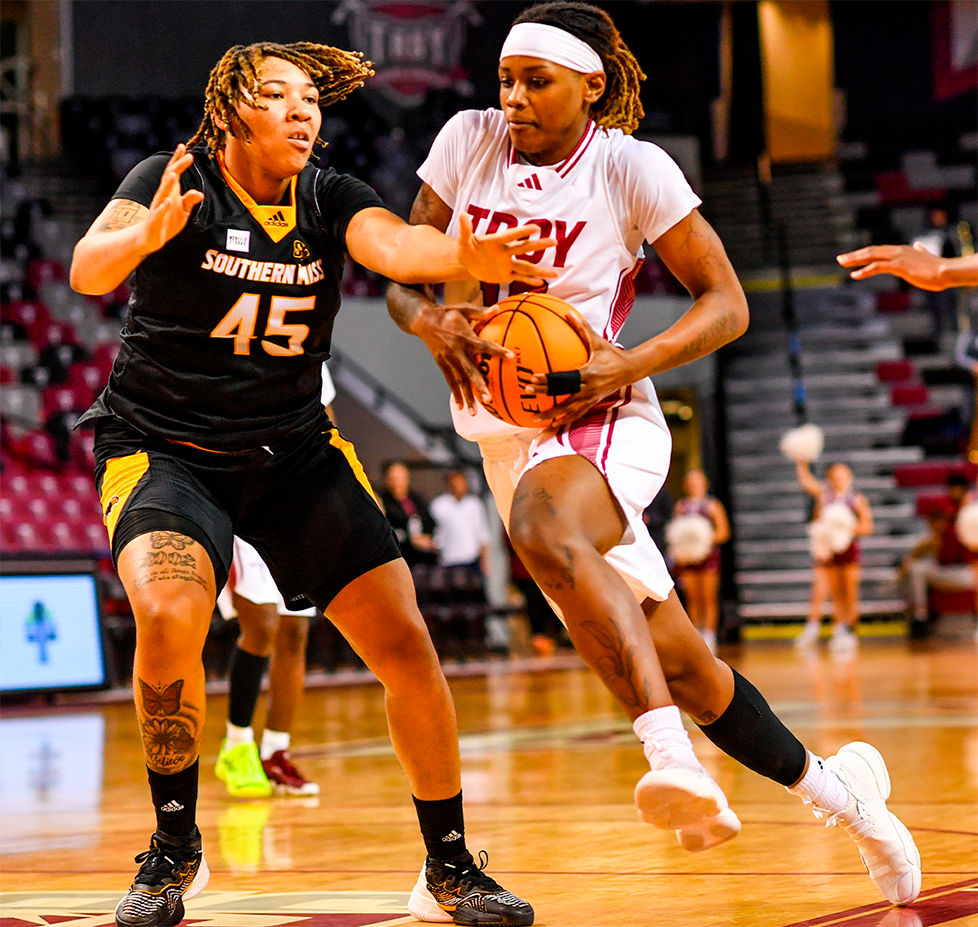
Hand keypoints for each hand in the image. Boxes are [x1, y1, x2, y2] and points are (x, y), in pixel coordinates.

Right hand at [139, 144, 204, 254]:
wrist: (150, 238)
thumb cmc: (168, 222)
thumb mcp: (183, 211)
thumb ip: (190, 200)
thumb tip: (200, 193)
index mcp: (170, 192)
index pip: (173, 173)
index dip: (178, 160)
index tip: (184, 147)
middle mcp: (162, 196)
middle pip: (169, 179)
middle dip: (177, 167)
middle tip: (187, 155)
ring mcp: (158, 208)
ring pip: (162, 194)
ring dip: (168, 184)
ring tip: (173, 174)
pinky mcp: (155, 221)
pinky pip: (158, 213)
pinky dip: (163, 207)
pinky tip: (168, 202)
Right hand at [413, 298, 512, 409]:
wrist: (423, 320)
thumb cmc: (447, 312)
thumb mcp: (463, 308)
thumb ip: (481, 312)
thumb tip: (498, 308)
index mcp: (465, 337)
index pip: (485, 346)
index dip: (497, 351)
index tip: (511, 357)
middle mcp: (457, 351)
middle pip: (470, 371)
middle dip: (479, 386)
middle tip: (489, 399)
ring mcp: (448, 359)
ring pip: (459, 381)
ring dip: (467, 396)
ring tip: (474, 412)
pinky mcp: (441, 364)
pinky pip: (450, 381)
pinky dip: (456, 394)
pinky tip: (461, 406)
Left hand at [457, 212, 557, 285]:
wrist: (467, 262)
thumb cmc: (466, 249)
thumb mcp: (463, 240)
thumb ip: (465, 230)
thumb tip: (462, 215)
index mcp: (496, 241)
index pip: (510, 236)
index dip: (522, 232)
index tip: (536, 228)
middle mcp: (505, 251)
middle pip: (524, 248)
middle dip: (539, 245)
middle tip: (554, 242)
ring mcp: (508, 264)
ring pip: (526, 266)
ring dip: (540, 269)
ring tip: (556, 272)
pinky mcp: (506, 275)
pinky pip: (519, 278)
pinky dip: (530, 281)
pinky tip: (542, 283)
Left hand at [524, 312, 631, 426]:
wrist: (630, 370)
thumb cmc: (612, 354)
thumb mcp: (598, 341)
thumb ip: (582, 328)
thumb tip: (568, 313)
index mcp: (588, 374)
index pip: (565, 379)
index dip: (549, 380)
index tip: (534, 379)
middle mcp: (588, 389)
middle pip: (564, 398)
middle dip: (546, 398)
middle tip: (529, 397)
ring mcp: (590, 399)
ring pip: (569, 411)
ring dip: (553, 417)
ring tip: (537, 421)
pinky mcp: (592, 404)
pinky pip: (576, 414)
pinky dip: (564, 420)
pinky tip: (552, 425)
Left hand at [837, 242, 946, 290]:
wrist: (946, 271)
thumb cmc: (937, 268)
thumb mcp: (925, 258)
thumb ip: (920, 252)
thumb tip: (918, 246)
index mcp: (901, 250)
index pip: (878, 251)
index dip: (864, 253)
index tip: (851, 257)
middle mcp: (897, 251)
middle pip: (871, 251)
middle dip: (854, 255)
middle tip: (840, 258)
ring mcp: (897, 257)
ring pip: (871, 256)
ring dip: (855, 260)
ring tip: (842, 263)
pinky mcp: (898, 266)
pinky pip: (877, 267)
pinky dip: (864, 270)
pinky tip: (854, 275)